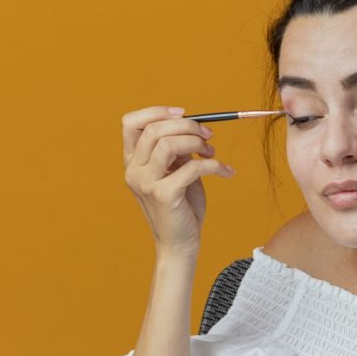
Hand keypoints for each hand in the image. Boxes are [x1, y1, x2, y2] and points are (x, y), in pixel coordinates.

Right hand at [122, 106, 234, 255]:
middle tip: (208, 135)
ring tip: (212, 152)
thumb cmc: (181, 206)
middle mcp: (133, 170)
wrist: (181, 243)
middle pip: (154, 129)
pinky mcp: (164, 195)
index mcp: (132, 161)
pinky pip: (192, 167)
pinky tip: (225, 171)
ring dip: (197, 142)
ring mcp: (146, 183)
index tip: (184, 113)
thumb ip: (177, 150)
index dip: (156, 112)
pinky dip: (214, 165)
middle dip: (187, 125)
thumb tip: (192, 127)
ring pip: (169, 144)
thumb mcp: (177, 171)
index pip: (131, 123)